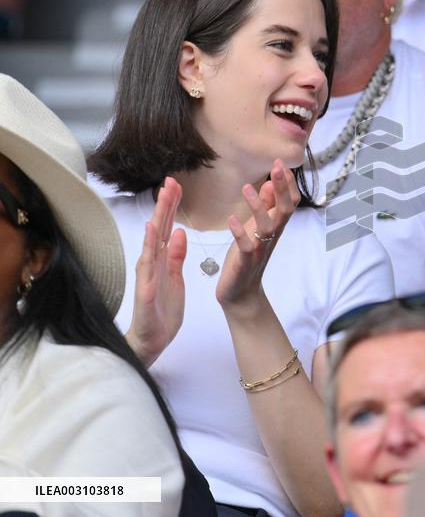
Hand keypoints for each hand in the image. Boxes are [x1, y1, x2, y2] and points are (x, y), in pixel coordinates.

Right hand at [127, 177, 186, 366]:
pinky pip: (148, 273)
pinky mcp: (147, 293)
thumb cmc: (162, 309)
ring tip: (161, 203)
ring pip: (151, 245)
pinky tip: (151, 239)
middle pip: (159, 229)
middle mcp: (151, 263)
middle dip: (164, 206)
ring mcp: (147, 277)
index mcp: (161, 259)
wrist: (153, 339)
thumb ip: (177, 255)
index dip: (171, 206)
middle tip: (170, 181)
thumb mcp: (176, 277)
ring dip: (156, 224)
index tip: (176, 184)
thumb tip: (181, 231)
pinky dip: (150, 254)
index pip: (167, 227)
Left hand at [216, 160, 297, 309]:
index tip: (281, 164)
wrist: (240, 291)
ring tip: (247, 189)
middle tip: (276, 167)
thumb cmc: (247, 256)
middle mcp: (272, 236)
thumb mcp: (256, 227)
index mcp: (275, 226)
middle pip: (285, 210)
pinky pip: (246, 246)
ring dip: (258, 207)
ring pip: (267, 226)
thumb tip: (270, 183)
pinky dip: (240, 232)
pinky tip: (232, 219)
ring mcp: (259, 248)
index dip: (288, 184)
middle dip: (282, 188)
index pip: (290, 202)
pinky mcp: (245, 261)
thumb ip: (265, 207)